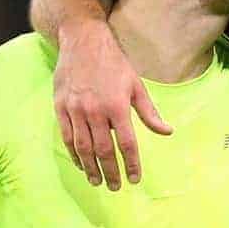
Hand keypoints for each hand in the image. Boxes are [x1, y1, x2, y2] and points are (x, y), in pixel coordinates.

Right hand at [55, 19, 172, 189]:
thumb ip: (150, 112)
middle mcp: (95, 110)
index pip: (126, 144)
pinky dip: (74, 154)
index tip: (135, 179)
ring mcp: (76, 109)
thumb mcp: (137, 85)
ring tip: (98, 181)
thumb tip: (167, 131)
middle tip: (116, 187)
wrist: (83, 40)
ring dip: (91, 168)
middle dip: (111, 172)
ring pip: (83, 147)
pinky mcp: (61, 107)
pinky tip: (81, 164)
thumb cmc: (114, 63)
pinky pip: (67, 137)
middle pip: (104, 150)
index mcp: (117, 106)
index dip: (132, 164)